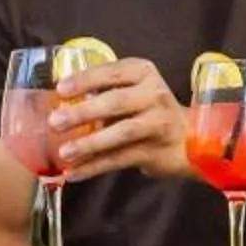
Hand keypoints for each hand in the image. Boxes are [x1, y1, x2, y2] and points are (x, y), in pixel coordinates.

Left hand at [51, 56, 190, 183]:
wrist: (189, 138)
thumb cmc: (149, 110)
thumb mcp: (132, 90)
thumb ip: (103, 92)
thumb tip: (57, 104)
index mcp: (143, 73)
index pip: (112, 72)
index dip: (85, 80)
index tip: (61, 89)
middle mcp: (153, 95)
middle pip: (116, 102)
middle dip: (83, 112)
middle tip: (56, 121)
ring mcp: (158, 123)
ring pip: (121, 132)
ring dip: (90, 143)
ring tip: (65, 152)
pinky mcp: (156, 151)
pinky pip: (121, 159)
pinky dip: (95, 167)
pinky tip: (75, 173)